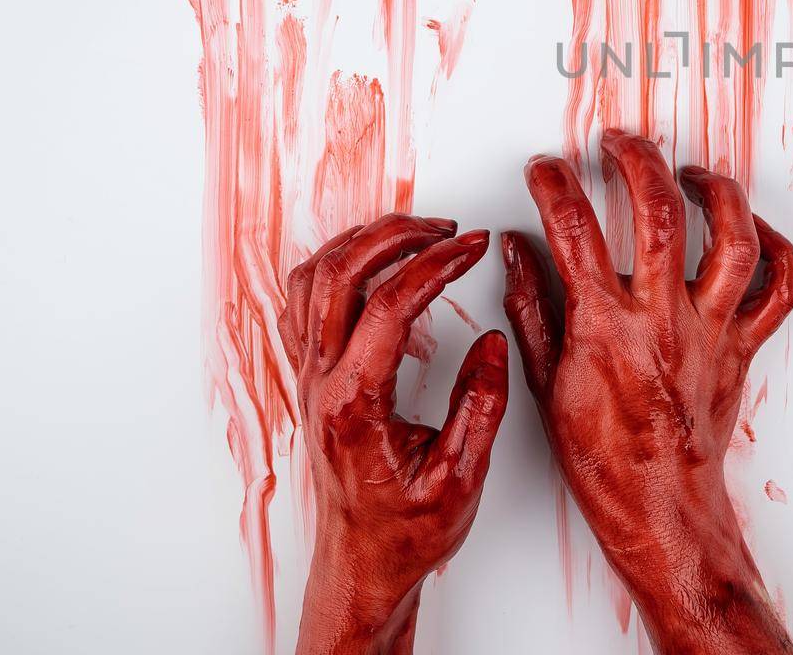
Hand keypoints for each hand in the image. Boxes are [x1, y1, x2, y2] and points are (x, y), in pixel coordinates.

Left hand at [278, 213, 509, 654]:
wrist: (364, 563)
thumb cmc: (407, 530)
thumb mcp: (462, 477)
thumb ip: (481, 406)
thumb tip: (490, 343)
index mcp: (356, 404)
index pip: (389, 306)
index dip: (437, 264)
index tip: (473, 245)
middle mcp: (322, 385)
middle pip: (339, 275)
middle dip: (397, 235)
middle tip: (447, 229)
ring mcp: (309, 379)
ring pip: (312, 280)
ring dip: (362, 242)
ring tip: (415, 233)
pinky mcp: (311, 379)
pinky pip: (301, 302)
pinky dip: (333, 265)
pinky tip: (370, 262)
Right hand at [502, 129, 792, 654]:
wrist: (658, 505)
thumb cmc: (601, 455)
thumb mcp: (544, 382)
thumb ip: (532, 307)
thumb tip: (516, 249)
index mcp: (606, 329)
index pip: (575, 233)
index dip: (555, 187)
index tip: (545, 168)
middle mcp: (663, 321)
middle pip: (662, 217)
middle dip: (638, 162)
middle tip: (619, 144)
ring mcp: (711, 331)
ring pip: (735, 242)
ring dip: (717, 194)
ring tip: (691, 173)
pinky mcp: (743, 345)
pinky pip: (780, 289)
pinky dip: (776, 250)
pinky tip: (752, 227)